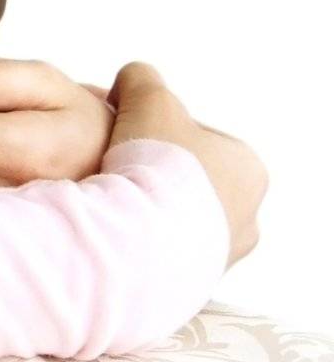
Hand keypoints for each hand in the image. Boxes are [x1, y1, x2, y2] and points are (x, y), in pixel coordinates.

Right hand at [104, 60, 267, 268]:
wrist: (142, 236)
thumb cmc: (156, 162)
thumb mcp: (147, 93)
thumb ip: (142, 78)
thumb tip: (132, 82)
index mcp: (249, 167)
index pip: (197, 137)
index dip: (156, 129)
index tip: (128, 133)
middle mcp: (248, 215)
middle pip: (188, 179)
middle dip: (154, 170)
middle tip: (117, 164)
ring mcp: (223, 254)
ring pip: (176, 216)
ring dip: (148, 205)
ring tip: (111, 196)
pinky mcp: (196, 283)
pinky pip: (164, 250)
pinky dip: (142, 237)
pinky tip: (116, 226)